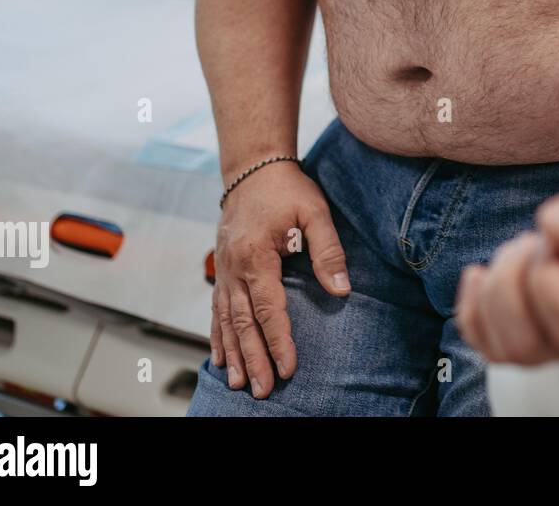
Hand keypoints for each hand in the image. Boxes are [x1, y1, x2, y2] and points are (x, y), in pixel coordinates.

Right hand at [211, 162, 349, 397]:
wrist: (253, 168)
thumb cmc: (287, 189)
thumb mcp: (315, 212)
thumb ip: (328, 251)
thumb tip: (341, 291)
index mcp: (255, 254)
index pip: (269, 307)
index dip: (279, 339)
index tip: (288, 366)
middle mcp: (233, 267)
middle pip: (243, 321)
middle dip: (254, 358)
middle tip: (264, 389)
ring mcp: (223, 269)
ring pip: (226, 320)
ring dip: (233, 353)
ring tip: (238, 383)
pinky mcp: (222, 269)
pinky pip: (217, 309)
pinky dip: (219, 335)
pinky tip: (222, 357)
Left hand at [454, 158, 558, 363]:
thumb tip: (549, 225)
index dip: (547, 270)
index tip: (558, 232)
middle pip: (529, 345)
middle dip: (512, 282)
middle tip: (533, 239)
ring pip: (505, 350)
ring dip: (494, 291)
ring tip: (521, 250)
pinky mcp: (542, 334)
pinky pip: (489, 347)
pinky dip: (472, 311)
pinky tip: (479, 273)